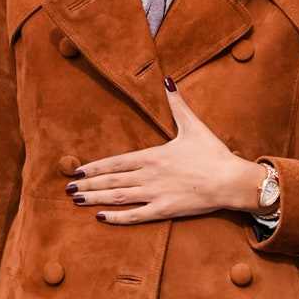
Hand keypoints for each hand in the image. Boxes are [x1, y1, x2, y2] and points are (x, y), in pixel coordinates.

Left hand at [68, 85, 264, 223]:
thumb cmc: (213, 154)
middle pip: (111, 181)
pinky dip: (116, 218)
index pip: (116, 162)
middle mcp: (148, 175)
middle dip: (88, 185)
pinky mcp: (164, 210)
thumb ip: (176, 104)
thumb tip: (167, 80)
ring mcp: (155, 194)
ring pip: (118, 197)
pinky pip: (135, 215)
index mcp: (152, 155)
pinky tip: (101, 218)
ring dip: (95, 199)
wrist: (230, 180)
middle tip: (68, 188)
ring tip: (77, 201)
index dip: (94, 167)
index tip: (78, 171)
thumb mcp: (193, 126)